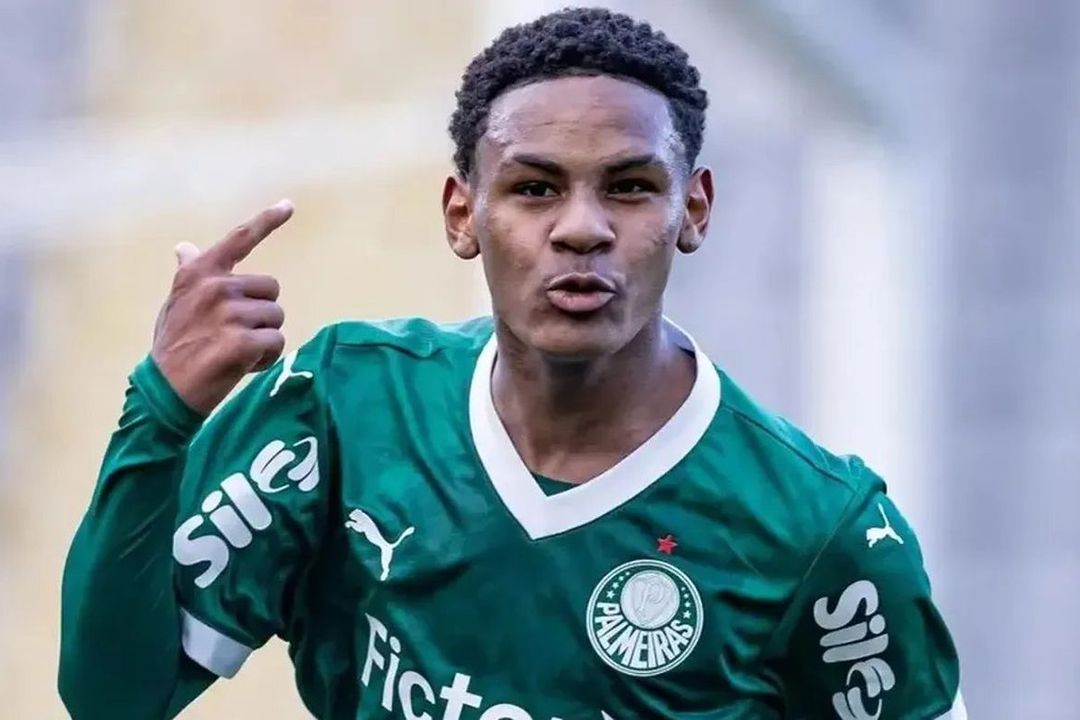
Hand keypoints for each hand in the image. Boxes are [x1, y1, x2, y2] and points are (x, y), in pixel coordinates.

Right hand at [151, 200, 293, 414]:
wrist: (165, 391)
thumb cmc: (173, 345)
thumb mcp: (175, 302)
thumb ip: (190, 274)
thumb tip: (186, 246)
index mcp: (200, 273)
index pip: (240, 239)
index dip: (267, 220)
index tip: (289, 205)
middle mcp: (215, 287)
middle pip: (271, 290)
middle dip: (261, 314)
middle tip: (232, 334)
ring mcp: (229, 314)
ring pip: (276, 319)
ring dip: (263, 338)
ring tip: (234, 351)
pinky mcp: (242, 342)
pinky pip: (276, 343)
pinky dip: (266, 359)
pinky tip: (241, 366)